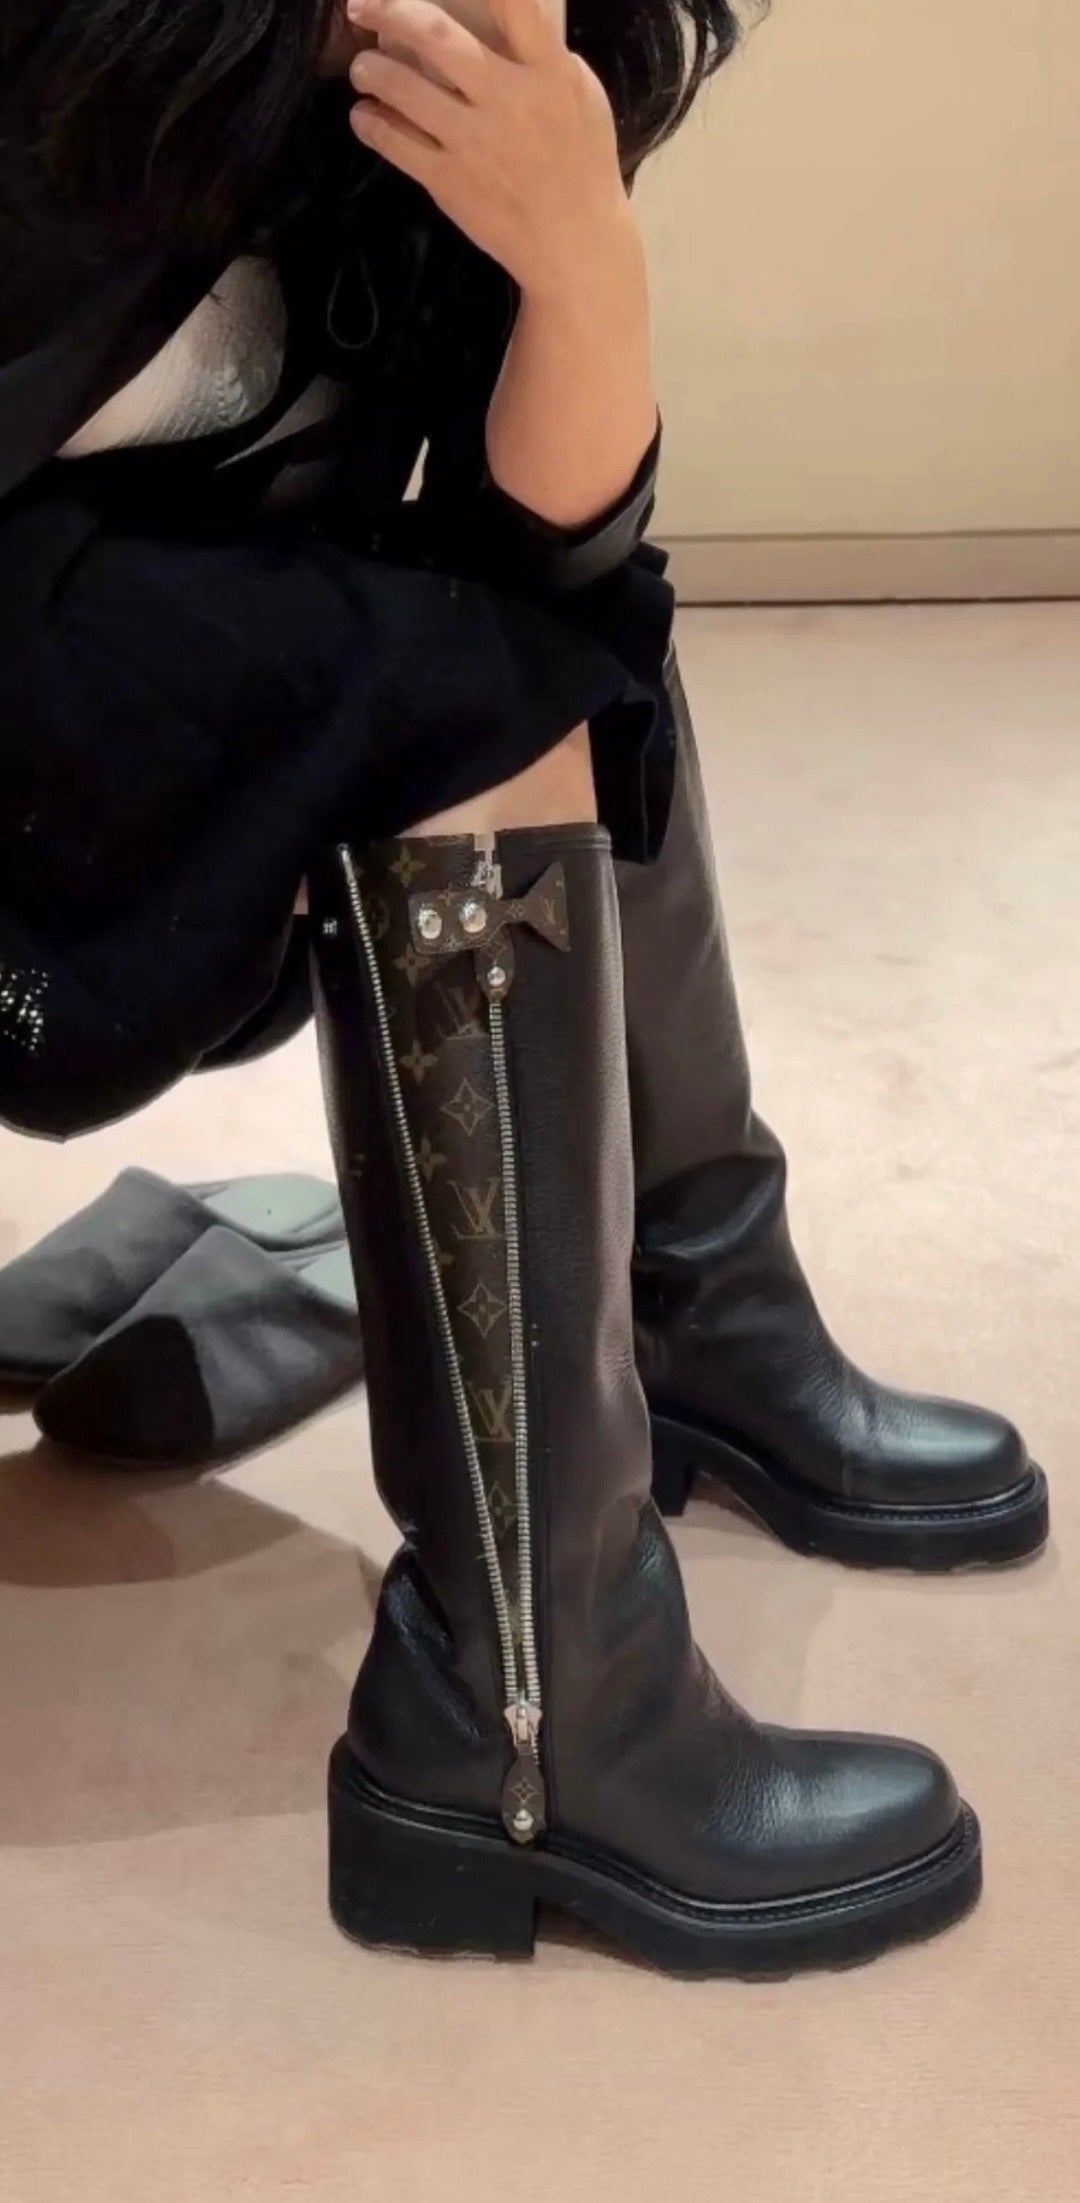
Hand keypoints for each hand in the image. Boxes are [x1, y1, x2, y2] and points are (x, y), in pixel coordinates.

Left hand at [345, 0, 637, 301]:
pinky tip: (364, 115)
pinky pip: (396, 143)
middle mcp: (509, 100)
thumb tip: (509, 17)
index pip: (516, 4)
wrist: (575, 244)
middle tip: (360, 8)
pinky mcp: (450, 181)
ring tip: (360, 68)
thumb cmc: (583, 166)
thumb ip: (545, 56)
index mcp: (549, 73)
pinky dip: (371, 124)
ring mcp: (475, 143)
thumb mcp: (581, 98)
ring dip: (371, 70)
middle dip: (390, 11)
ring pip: (405, 89)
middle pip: (437, 36)